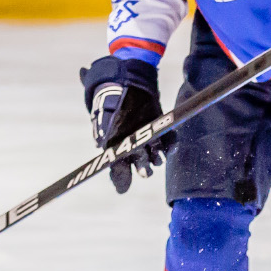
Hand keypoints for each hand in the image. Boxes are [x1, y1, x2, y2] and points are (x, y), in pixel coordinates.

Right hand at [79, 55, 168, 192]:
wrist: (127, 82)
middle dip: (143, 169)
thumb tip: (99, 145)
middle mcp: (131, 146)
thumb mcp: (104, 116)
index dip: (120, 179)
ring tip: (158, 157)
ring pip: (154, 155)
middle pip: (138, 164)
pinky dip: (170, 143)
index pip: (116, 169)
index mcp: (115, 146)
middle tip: (146, 172)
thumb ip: (102, 130)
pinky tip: (171, 145)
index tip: (123, 188)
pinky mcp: (159, 128)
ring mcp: (146, 138)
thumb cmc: (112, 101)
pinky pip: (167, 140)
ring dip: (156, 158)